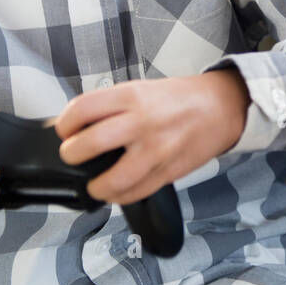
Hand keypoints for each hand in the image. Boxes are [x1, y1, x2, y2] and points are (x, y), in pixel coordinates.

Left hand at [53, 70, 250, 204]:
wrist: (221, 107)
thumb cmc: (179, 97)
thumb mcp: (142, 88)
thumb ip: (112, 106)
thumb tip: (78, 125)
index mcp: (132, 96)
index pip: (82, 109)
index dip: (64, 123)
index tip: (64, 130)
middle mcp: (142, 122)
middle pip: (88, 144)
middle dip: (71, 155)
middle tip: (72, 155)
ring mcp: (156, 150)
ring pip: (112, 180)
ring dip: (94, 186)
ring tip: (93, 183)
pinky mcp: (168, 172)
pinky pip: (135, 193)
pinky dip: (119, 196)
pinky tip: (116, 190)